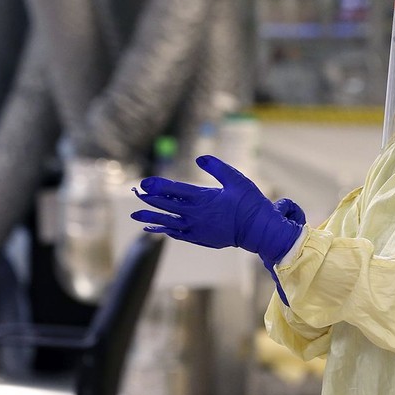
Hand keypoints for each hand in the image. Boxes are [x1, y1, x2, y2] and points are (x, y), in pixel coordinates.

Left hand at [131, 155, 302, 264]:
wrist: (259, 231)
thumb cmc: (250, 203)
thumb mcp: (236, 179)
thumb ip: (217, 167)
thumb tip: (199, 157)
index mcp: (203, 199)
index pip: (174, 190)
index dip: (158, 185)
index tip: (144, 183)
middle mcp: (196, 215)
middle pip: (167, 206)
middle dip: (150, 199)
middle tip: (136, 193)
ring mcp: (197, 229)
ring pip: (168, 222)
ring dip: (152, 218)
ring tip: (136, 216)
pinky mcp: (201, 238)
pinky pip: (178, 234)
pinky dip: (165, 230)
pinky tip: (157, 229)